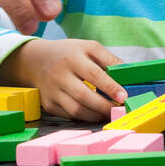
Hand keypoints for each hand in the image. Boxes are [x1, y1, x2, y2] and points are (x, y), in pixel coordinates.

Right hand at [0, 38, 127, 121]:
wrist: (36, 60)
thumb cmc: (69, 53)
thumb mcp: (88, 47)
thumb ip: (109, 60)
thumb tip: (128, 75)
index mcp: (72, 58)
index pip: (94, 74)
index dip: (110, 87)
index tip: (123, 96)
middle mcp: (60, 75)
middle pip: (84, 96)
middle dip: (105, 106)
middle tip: (119, 110)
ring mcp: (52, 92)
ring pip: (76, 110)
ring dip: (96, 115)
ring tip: (109, 114)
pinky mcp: (48, 105)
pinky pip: (69, 116)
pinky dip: (84, 117)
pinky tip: (95, 114)